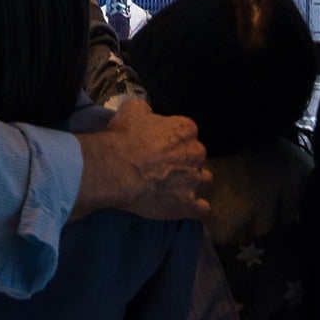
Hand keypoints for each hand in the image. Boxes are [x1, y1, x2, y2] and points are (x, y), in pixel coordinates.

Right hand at [92, 98, 209, 220]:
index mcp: (185, 130)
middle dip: (186, 160)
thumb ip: (145, 110)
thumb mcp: (130, 110)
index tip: (163, 145)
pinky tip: (188, 208)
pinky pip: (203, 209)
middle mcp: (195, 154)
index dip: (175, 139)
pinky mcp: (188, 205)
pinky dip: (197, 209)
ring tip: (178, 188)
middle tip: (167, 166)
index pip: (188, 132)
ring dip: (194, 183)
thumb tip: (147, 111)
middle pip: (197, 156)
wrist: (115, 170)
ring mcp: (194, 181)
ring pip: (204, 181)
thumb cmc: (123, 139)